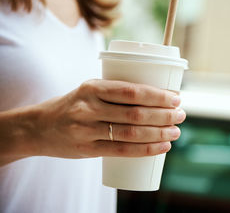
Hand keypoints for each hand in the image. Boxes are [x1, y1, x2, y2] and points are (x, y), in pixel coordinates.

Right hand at [4, 79, 185, 160]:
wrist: (38, 127)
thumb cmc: (74, 105)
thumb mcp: (90, 90)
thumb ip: (117, 92)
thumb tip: (157, 98)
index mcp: (93, 87)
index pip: (132, 91)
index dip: (158, 95)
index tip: (176, 98)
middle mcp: (89, 108)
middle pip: (135, 113)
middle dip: (164, 115)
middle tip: (181, 115)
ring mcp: (87, 130)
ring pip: (131, 133)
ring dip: (159, 133)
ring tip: (176, 131)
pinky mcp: (87, 149)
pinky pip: (121, 151)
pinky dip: (146, 150)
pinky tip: (162, 147)